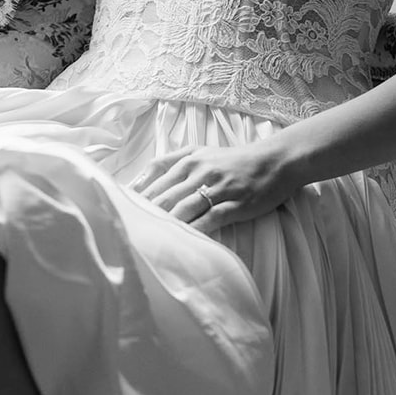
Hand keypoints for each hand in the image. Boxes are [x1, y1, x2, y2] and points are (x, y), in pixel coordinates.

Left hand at [134, 135, 300, 233]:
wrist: (275, 161)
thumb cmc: (234, 160)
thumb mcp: (201, 152)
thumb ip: (170, 162)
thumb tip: (139, 180)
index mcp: (189, 160)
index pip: (154, 179)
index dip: (135, 197)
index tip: (120, 211)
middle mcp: (200, 172)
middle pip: (164, 196)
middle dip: (144, 214)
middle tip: (126, 231)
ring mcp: (218, 188)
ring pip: (183, 208)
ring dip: (164, 224)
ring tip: (146, 240)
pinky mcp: (235, 205)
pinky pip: (210, 220)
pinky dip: (194, 231)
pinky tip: (182, 242)